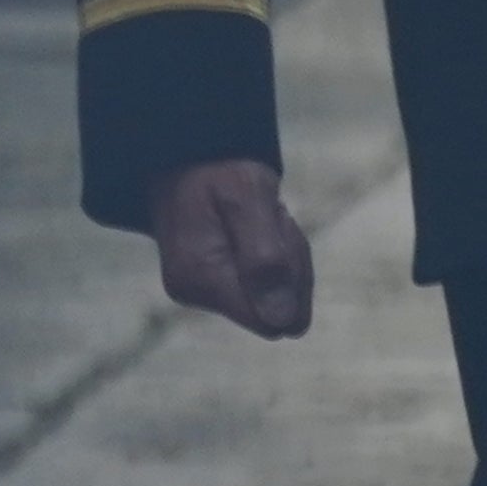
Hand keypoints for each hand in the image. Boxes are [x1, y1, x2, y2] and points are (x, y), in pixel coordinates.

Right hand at [151, 159, 313, 338]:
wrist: (193, 161)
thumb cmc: (222, 174)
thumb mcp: (250, 201)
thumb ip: (265, 261)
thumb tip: (283, 324)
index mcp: (201, 280)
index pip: (274, 319)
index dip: (292, 281)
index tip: (276, 234)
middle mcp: (197, 296)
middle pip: (280, 310)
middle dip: (292, 265)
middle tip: (272, 219)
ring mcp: (204, 293)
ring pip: (279, 297)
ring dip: (286, 255)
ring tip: (264, 217)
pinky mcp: (215, 286)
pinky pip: (269, 284)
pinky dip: (278, 255)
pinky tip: (260, 227)